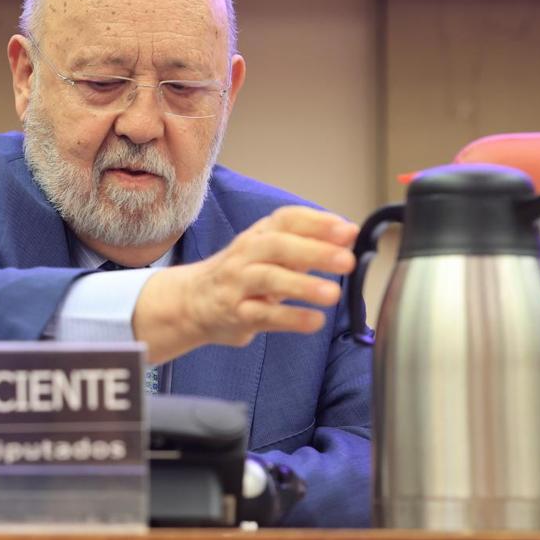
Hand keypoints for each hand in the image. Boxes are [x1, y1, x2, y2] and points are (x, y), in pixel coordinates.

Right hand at [132, 206, 357, 362]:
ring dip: (302, 285)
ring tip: (332, 293)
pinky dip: (291, 318)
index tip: (347, 230)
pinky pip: (264, 316)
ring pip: (269, 279)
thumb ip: (307, 244)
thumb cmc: (240, 276)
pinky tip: (315, 321)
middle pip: (278, 246)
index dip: (317, 222)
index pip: (286, 219)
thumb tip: (349, 234)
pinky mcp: (236, 314)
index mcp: (258, 235)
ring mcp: (238, 284)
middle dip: (314, 250)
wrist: (191, 302)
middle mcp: (246, 255)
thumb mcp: (268, 254)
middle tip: (347, 261)